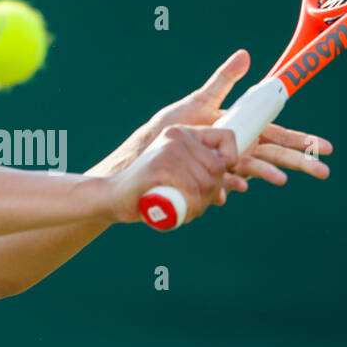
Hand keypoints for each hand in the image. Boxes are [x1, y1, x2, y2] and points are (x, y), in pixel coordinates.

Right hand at [108, 123, 242, 223]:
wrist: (113, 197)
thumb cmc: (148, 189)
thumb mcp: (178, 174)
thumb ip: (199, 176)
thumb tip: (233, 190)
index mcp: (183, 132)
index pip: (227, 136)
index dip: (232, 160)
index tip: (220, 179)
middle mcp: (177, 135)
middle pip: (218, 166)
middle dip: (213, 192)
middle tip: (198, 206)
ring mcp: (168, 149)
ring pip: (206, 181)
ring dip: (203, 204)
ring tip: (190, 212)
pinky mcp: (160, 166)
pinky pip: (191, 188)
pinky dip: (193, 206)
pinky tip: (186, 214)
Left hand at [144, 49, 332, 188]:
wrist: (146, 149)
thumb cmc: (174, 125)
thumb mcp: (200, 100)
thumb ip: (223, 80)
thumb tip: (244, 55)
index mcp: (242, 130)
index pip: (278, 135)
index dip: (302, 141)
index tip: (324, 146)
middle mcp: (237, 149)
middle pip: (275, 155)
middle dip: (301, 162)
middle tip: (325, 171)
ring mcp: (224, 166)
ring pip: (255, 170)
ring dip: (270, 174)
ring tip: (283, 180)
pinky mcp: (208, 178)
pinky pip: (224, 183)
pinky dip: (230, 185)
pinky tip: (237, 188)